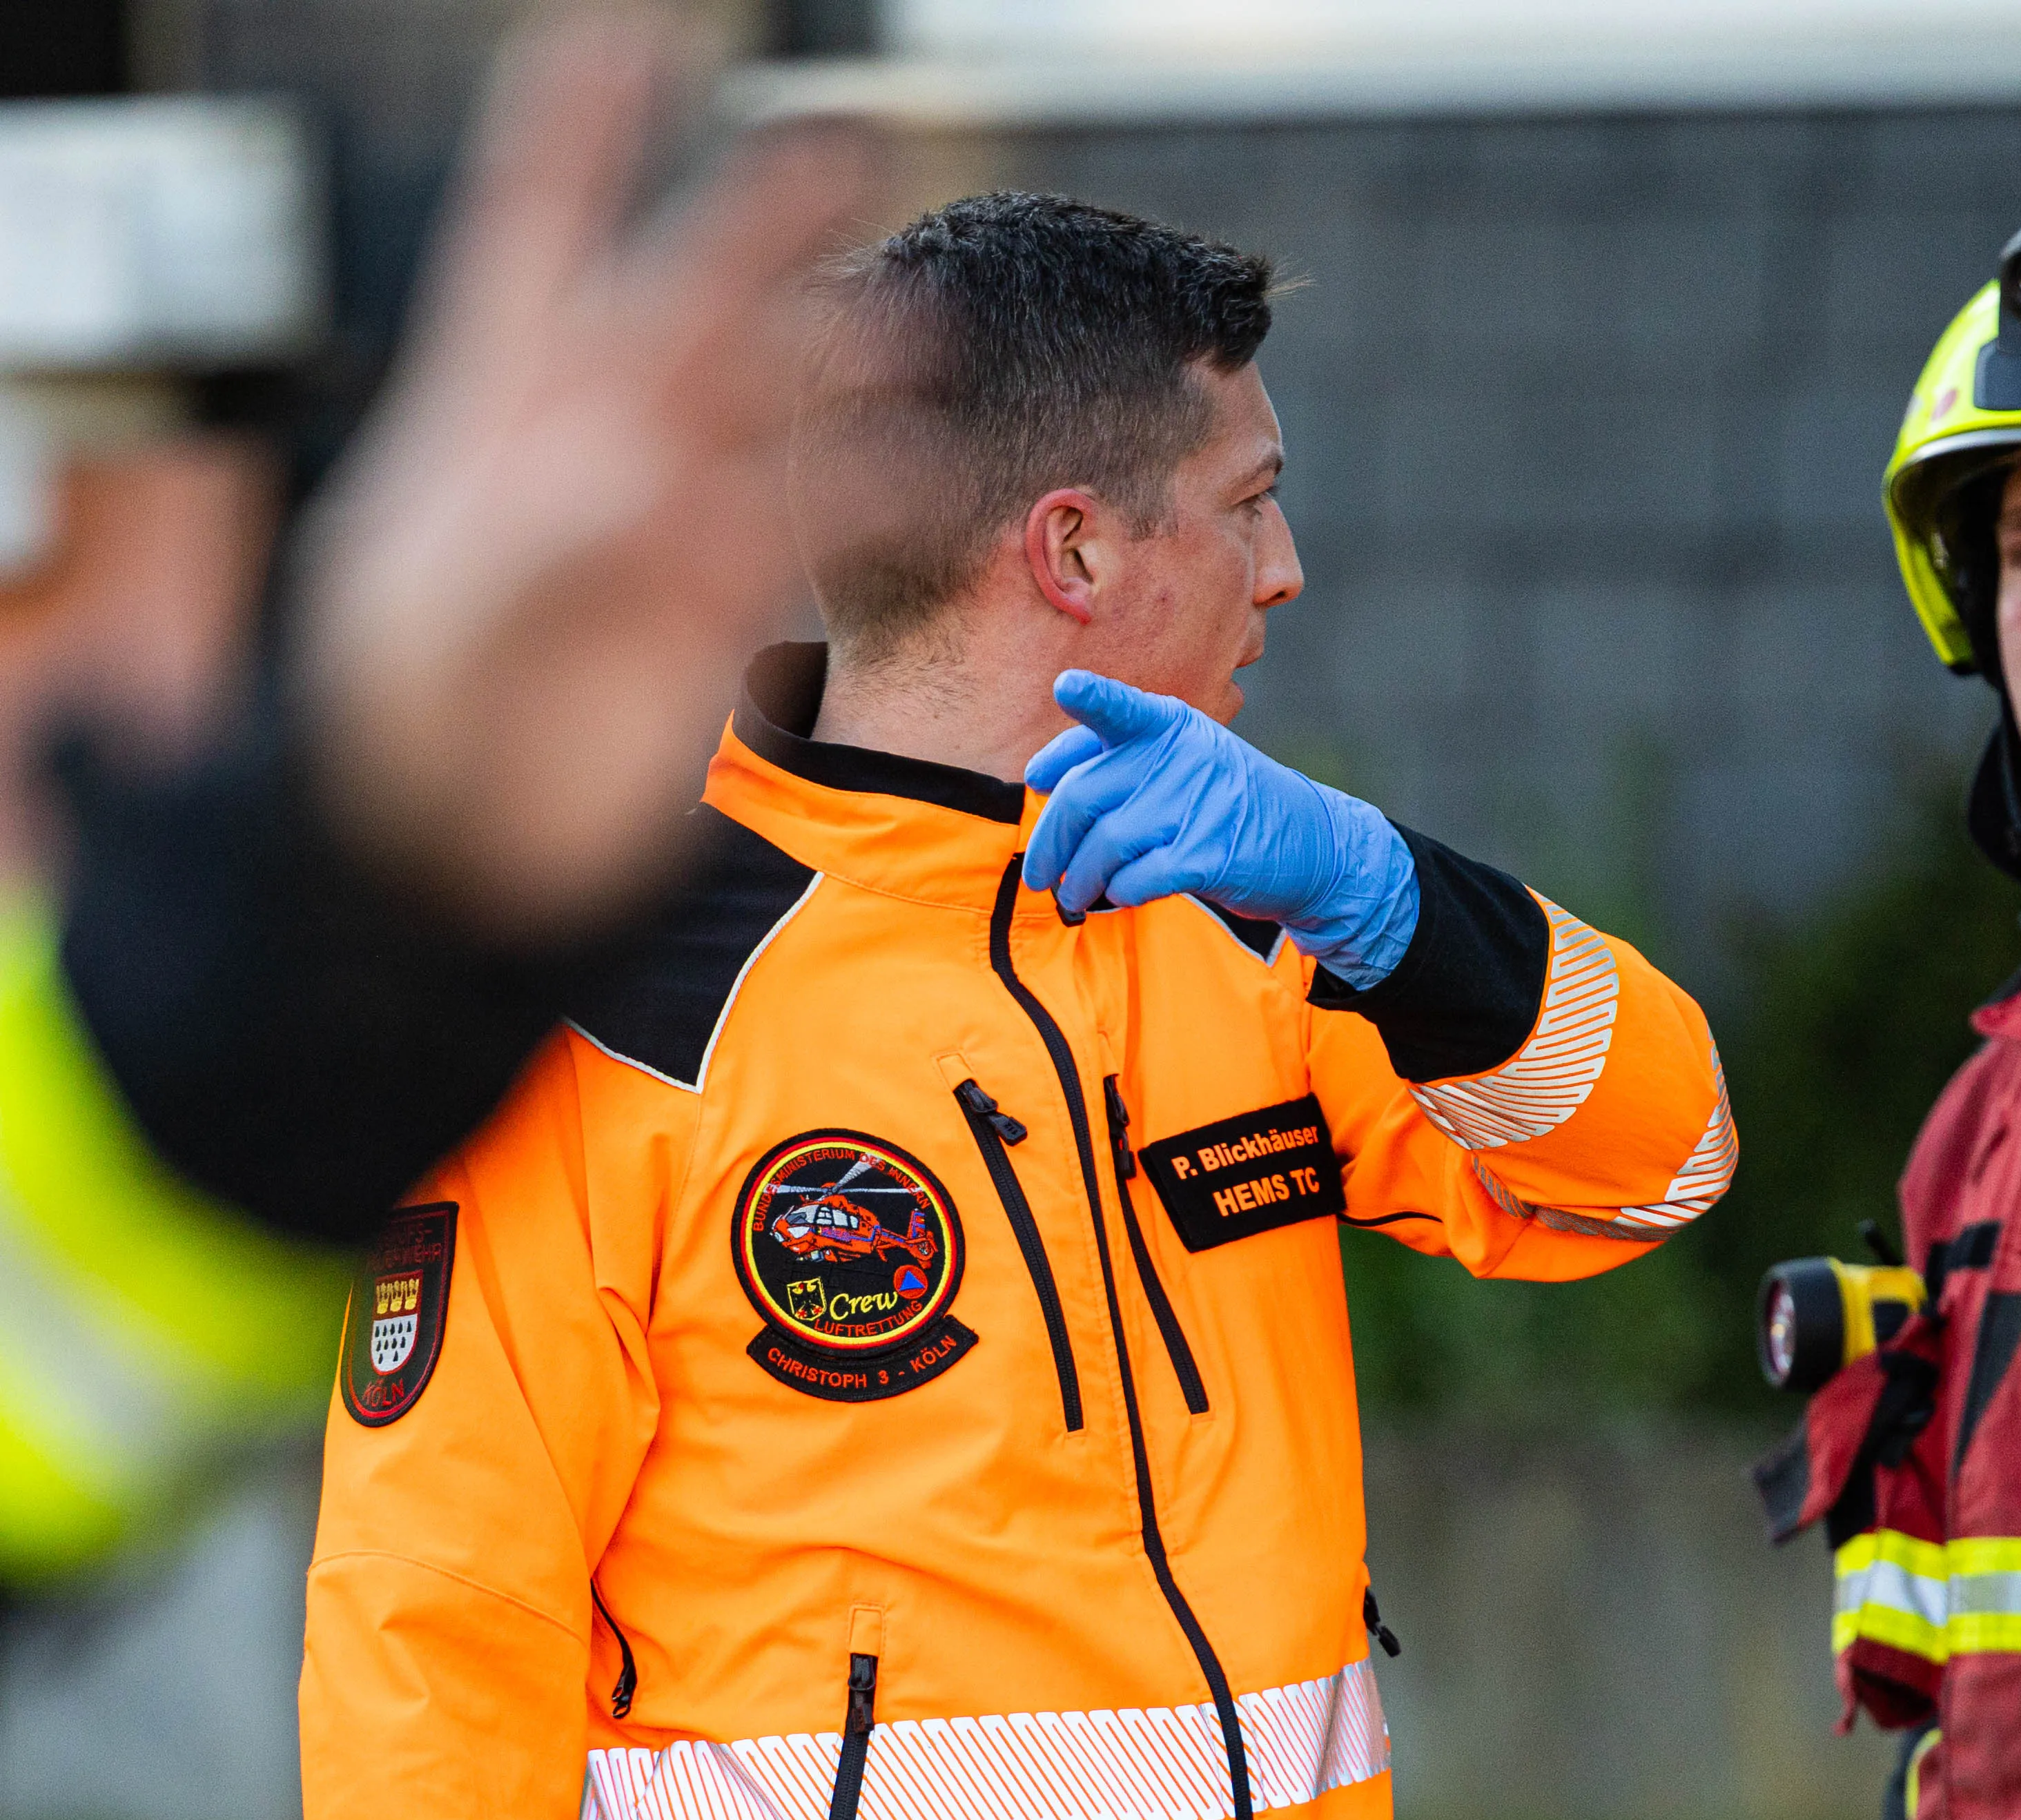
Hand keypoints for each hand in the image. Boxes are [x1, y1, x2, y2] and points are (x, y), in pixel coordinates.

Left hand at [292, 10, 878, 940]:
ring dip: (844, 353)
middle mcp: (590, 432)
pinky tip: (948, 477)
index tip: (620, 37)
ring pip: (775, 395)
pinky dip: (888, 489)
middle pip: (688, 290)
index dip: (575, 133)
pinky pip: (823, 514)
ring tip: (917, 334)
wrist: (445, 858)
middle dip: (762, 215)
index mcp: (487, 401)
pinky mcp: (723, 590)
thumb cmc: (394, 723)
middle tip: (845, 147)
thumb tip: (643, 476)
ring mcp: (666, 507)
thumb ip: (537, 539)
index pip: (532, 233)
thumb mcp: (435, 616)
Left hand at [1022, 671, 1417, 986]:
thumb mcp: (1179, 760)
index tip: (1066, 687)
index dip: (1091, 697)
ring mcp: (1199, 805)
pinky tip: (1121, 895)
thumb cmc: (1222, 800)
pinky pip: (1137, 879)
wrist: (1309, 842)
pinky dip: (1119, 892)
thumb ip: (1113, 758)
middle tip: (1037, 874)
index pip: (1120, 709)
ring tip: (1072, 896)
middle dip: (1049, 843)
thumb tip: (1036, 775)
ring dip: (1079, 880)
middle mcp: (1184, 757)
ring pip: (1105, 845)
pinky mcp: (1210, 855)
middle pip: (1084, 797)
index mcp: (1169, 725)